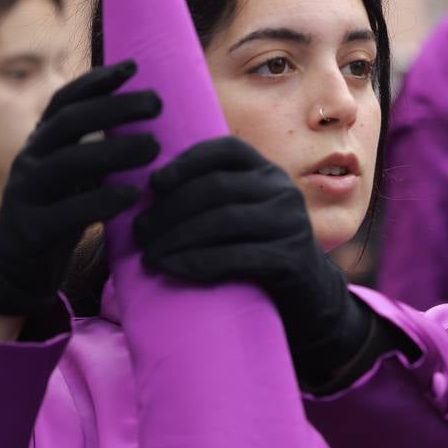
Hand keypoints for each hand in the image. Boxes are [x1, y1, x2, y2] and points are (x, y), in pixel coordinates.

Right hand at [0, 60, 160, 316]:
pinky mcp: (32, 229)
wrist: (14, 264)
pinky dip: (101, 201)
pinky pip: (67, 212)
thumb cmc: (57, 210)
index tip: (134, 66)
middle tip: (156, 102)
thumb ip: (95, 147)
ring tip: (155, 146)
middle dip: (114, 106)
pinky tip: (132, 194)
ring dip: (114, 151)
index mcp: (41, 143)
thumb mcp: (73, 174)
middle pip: (69, 122)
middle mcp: (29, 160)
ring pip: (67, 162)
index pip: (65, 101)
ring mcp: (26, 193)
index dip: (97, 80)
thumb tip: (142, 114)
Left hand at [134, 136, 370, 381]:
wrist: (307, 296)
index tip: (154, 184)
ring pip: (223, 221)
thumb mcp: (240, 213)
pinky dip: (198, 262)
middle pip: (216, 188)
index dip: (186, 162)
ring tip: (150, 255)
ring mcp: (291, 224)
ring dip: (177, 238)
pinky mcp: (292, 259)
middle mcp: (282, 190)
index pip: (224, 150)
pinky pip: (237, 256)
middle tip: (140, 232)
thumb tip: (145, 190)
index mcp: (266, 171)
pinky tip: (172, 268)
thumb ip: (210, 197)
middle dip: (170, 209)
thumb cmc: (256, 250)